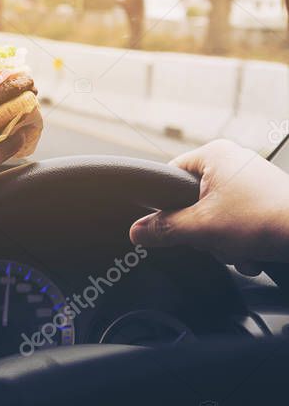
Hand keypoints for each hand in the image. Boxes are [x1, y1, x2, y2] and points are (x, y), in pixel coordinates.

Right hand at [130, 139, 288, 266]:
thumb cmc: (268, 219)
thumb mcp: (201, 228)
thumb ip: (163, 229)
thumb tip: (137, 231)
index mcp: (214, 154)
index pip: (168, 177)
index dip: (166, 206)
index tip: (170, 225)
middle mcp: (233, 161)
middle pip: (191, 201)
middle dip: (201, 230)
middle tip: (213, 239)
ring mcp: (251, 180)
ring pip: (215, 215)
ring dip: (222, 240)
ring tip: (238, 247)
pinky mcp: (265, 198)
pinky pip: (237, 220)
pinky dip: (240, 240)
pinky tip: (250, 251)